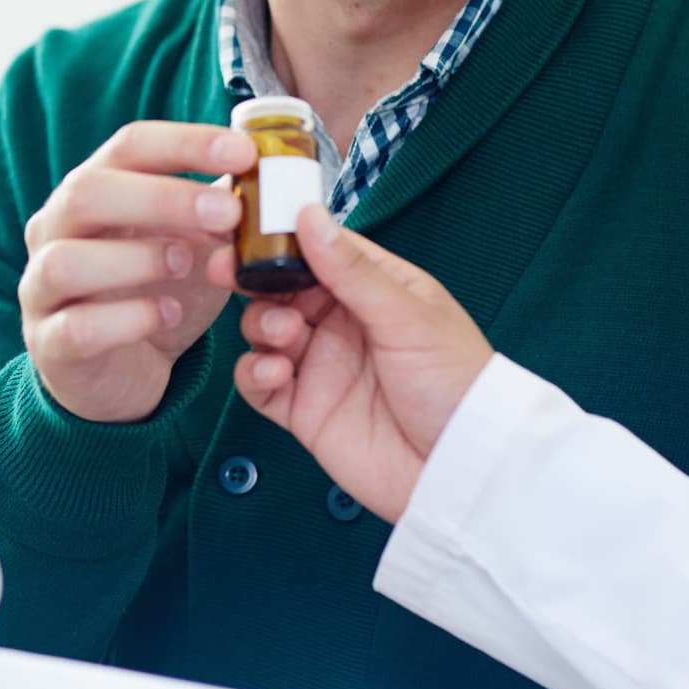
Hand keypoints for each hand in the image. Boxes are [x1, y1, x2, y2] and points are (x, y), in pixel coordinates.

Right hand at [20, 122, 257, 422]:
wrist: (121, 371)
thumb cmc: (157, 291)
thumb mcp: (194, 242)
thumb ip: (221, 208)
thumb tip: (274, 172)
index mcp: (92, 189)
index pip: (128, 146)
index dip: (185, 143)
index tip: (245, 152)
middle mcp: (54, 230)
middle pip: (86, 192)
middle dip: (162, 197)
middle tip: (227, 214)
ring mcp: (41, 288)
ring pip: (65, 261)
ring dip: (136, 259)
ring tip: (189, 266)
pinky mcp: (50, 345)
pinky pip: (76, 329)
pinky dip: (128, 321)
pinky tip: (168, 316)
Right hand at [231, 205, 495, 522]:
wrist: (458, 472)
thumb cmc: (456, 386)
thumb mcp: (408, 317)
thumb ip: (353, 271)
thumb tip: (309, 217)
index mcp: (376, 289)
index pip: (321, 249)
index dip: (283, 237)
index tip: (250, 228)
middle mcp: (343, 323)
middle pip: (282, 287)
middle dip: (254, 278)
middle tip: (231, 273)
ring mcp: (321, 366)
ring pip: (263, 329)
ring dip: (260, 325)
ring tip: (284, 337)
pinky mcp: (303, 409)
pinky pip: (259, 383)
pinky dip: (255, 373)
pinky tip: (275, 373)